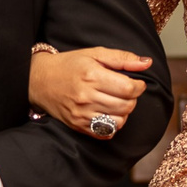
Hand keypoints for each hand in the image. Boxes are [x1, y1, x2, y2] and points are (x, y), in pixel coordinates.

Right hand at [28, 47, 152, 136]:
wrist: (39, 81)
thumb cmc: (69, 65)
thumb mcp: (95, 54)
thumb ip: (122, 58)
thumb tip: (147, 63)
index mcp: (92, 76)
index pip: (129, 89)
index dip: (139, 86)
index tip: (136, 83)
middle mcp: (86, 97)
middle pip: (127, 106)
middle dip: (132, 99)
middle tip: (123, 91)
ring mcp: (82, 114)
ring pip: (120, 121)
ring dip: (123, 112)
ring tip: (115, 101)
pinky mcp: (78, 126)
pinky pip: (107, 132)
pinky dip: (112, 124)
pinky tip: (106, 112)